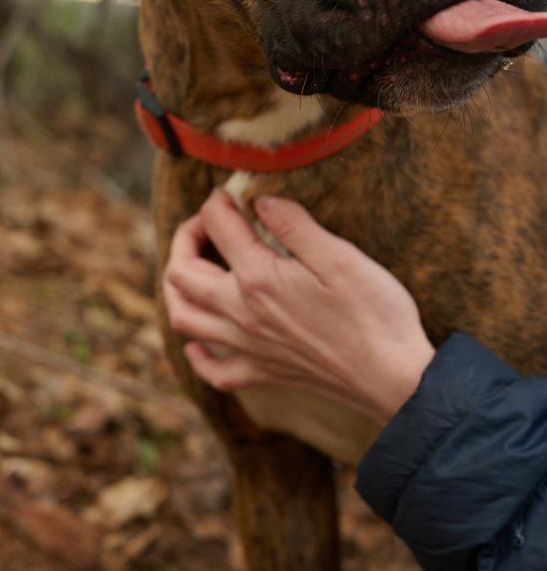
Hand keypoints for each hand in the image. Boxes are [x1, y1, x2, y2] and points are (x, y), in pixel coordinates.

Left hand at [163, 190, 434, 426]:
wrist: (393, 378)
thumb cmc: (374, 313)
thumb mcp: (339, 256)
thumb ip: (293, 224)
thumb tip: (259, 199)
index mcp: (257, 279)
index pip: (217, 226)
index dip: (219, 200)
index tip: (234, 192)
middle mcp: (241, 314)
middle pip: (180, 275)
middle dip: (185, 240)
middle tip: (208, 225)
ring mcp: (248, 347)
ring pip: (183, 320)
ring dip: (177, 290)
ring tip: (193, 270)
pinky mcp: (263, 373)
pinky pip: (213, 370)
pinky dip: (197, 354)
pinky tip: (203, 339)